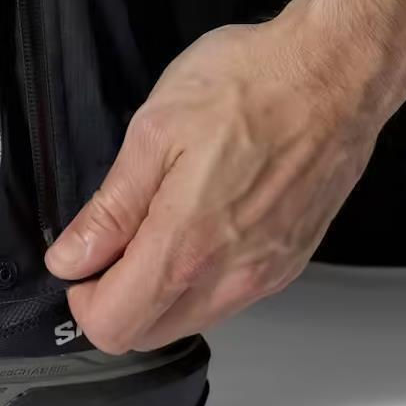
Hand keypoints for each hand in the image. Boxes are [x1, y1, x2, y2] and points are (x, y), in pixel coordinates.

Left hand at [45, 0, 384, 353]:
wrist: (332, 72)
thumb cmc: (251, 85)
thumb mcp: (154, 132)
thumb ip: (111, 208)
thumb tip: (72, 256)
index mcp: (187, 245)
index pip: (115, 327)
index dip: (83, 298)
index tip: (79, 259)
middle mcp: (231, 275)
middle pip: (151, 333)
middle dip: (117, 296)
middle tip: (112, 236)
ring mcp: (266, 273)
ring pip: (192, 317)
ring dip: (160, 287)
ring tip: (159, 215)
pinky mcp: (290, 260)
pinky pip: (231, 295)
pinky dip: (202, 275)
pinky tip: (201, 217)